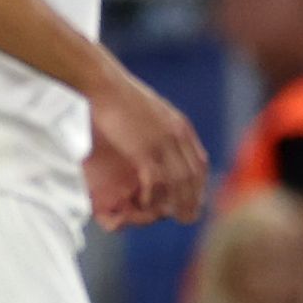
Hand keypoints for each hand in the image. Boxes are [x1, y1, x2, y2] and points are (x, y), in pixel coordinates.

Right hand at [80, 75, 207, 228]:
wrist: (103, 84)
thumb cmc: (118, 94)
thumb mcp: (150, 109)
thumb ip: (160, 125)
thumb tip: (158, 134)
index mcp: (180, 126)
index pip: (199, 162)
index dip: (199, 184)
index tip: (195, 199)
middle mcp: (177, 135)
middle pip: (193, 175)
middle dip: (193, 198)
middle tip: (188, 217)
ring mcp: (162, 143)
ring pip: (178, 182)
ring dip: (178, 203)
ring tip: (175, 218)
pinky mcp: (145, 150)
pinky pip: (156, 181)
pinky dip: (154, 196)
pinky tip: (148, 205)